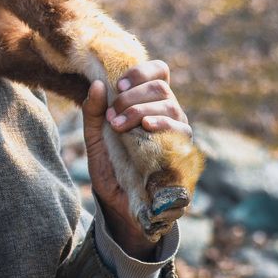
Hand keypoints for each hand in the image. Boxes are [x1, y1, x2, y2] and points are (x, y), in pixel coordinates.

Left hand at [81, 60, 191, 258]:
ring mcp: (178, 134)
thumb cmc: (110, 167)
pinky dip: (163, 124)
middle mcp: (168, 115)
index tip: (119, 84)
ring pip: (171, 106)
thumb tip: (97, 84)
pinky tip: (147, 127)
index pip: (159, 73)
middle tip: (113, 115)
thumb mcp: (94, 138)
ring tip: (119, 125)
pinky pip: (181, 131)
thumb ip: (93, 111)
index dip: (141, 72)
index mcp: (149, 105)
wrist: (120, 205)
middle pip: (161, 88)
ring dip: (141, 110)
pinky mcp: (184, 153)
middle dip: (133, 96)